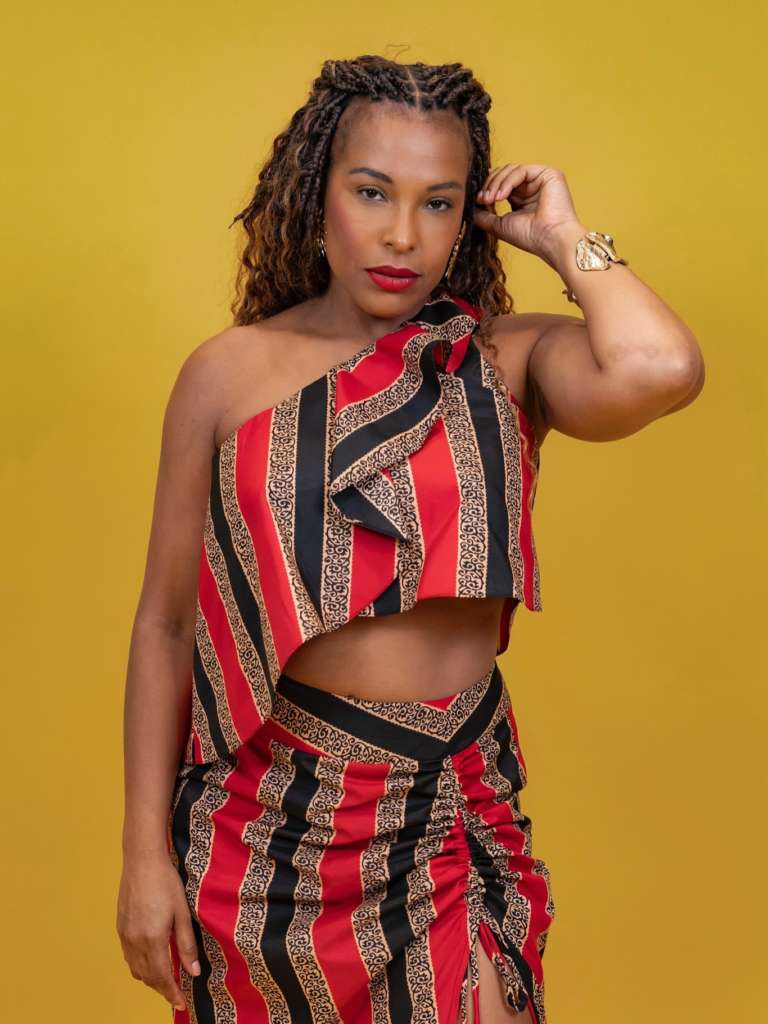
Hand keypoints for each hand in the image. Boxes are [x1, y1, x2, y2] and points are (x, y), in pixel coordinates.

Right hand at [116, 849, 200, 1013]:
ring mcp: (125, 935)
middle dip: (162, 988)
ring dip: (150, 978)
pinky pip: (128, 956)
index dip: (171, 993)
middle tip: (176, 993)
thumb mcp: (182, 912)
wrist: (141, 861)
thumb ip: (187, 944)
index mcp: (152, 939)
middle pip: (147, 977)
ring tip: (165, 979)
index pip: (162, 977)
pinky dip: (139, 966)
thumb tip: (193, 971)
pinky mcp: (120, 927)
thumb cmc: (165, 882)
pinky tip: (149, 961)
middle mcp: (135, 941)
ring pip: (135, 969)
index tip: (180, 1003)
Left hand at [472, 164, 582, 265]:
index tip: (476, 199)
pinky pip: (521, 170)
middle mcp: (532, 186)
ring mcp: (541, 179)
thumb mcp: (499, 225)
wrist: (550, 241)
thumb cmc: (530, 237)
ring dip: (496, 184)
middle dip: (490, 184)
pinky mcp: (548, 174)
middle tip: (482, 199)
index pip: (501, 183)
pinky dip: (507, 182)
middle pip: (504, 173)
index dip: (487, 187)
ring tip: (490, 199)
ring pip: (510, 170)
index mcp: (522, 198)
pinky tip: (500, 197)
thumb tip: (467, 207)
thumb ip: (483, 215)